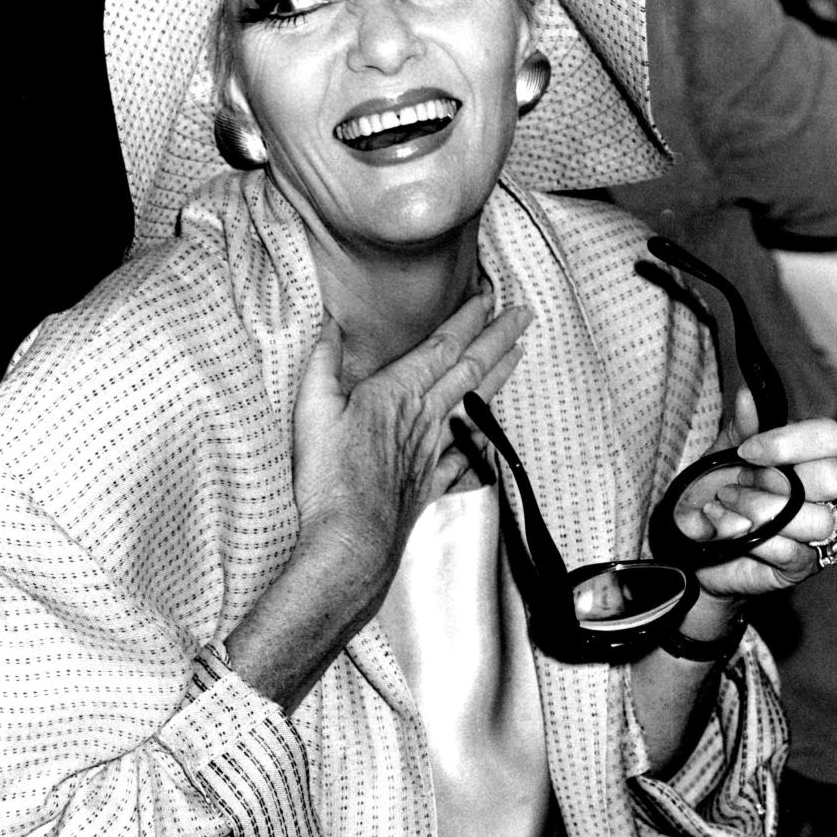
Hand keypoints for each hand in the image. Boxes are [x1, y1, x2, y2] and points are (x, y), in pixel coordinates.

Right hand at [292, 291, 531, 618]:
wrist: (350, 542)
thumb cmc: (328, 476)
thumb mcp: (312, 408)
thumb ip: (323, 361)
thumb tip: (331, 322)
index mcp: (398, 393)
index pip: (442, 346)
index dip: (468, 318)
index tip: (488, 295)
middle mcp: (425, 417)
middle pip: (471, 369)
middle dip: (498, 337)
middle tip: (524, 313)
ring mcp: (433, 451)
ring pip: (476, 404)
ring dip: (500, 375)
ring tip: (520, 352)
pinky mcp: (430, 483)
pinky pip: (466, 456)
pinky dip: (483, 438)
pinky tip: (494, 430)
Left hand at [676, 387, 836, 601]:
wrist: (687, 545)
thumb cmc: (710, 497)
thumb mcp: (718, 456)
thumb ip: (740, 427)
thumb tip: (749, 395)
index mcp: (804, 458)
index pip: (830, 437)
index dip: (790, 442)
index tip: (746, 451)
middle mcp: (818, 493)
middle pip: (834, 478)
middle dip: (773, 481)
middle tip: (732, 486)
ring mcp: (814, 531)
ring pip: (818, 519)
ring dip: (760, 512)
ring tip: (724, 509)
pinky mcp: (801, 564)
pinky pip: (794, 552)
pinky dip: (753, 541)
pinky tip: (724, 534)